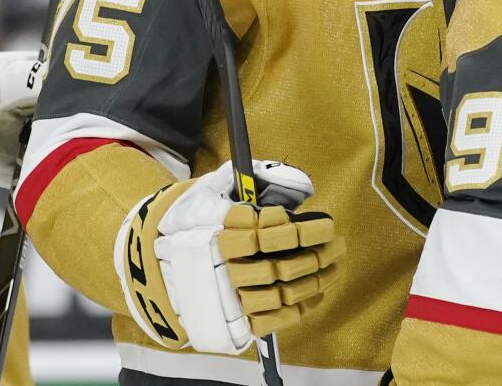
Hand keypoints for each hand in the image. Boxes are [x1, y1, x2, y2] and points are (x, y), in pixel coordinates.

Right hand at [116, 159, 342, 354]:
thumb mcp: (214, 190)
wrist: (162, 262)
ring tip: (335, 265)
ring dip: (316, 280)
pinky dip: (301, 306)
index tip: (327, 224)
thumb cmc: (198, 219)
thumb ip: (249, 182)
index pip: (268, 235)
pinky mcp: (235, 319)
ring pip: (283, 294)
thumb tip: (296, 184)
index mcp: (220, 235)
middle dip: (318, 256)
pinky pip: (275, 319)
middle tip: (339, 244)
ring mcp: (231, 296)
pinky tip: (318, 290)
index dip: (302, 232)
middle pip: (281, 268)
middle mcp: (225, 269)